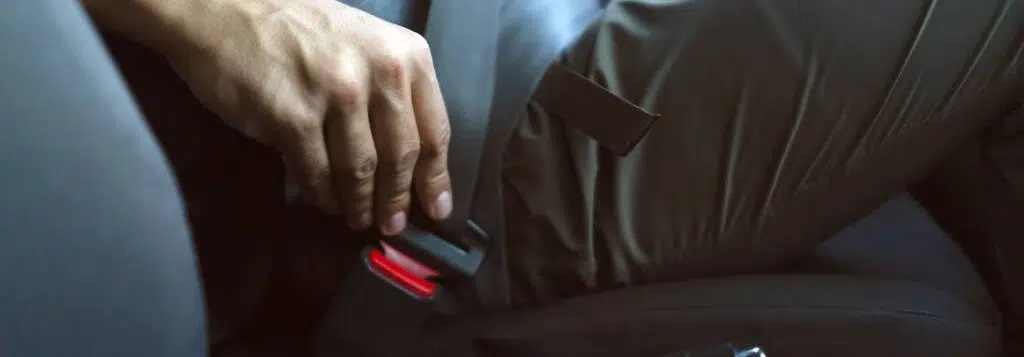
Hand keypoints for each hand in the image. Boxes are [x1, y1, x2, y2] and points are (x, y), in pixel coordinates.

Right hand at [164, 0, 452, 234]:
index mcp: (406, 55)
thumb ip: (394, 91)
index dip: (435, 178)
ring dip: (362, 204)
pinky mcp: (293, 117)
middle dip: (398, 200)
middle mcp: (378, 72)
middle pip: (401, 157)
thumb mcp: (367, 44)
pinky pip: (317, 174)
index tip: (436, 207)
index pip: (434, 131)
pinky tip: (326, 202)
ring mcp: (336, 95)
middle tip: (393, 224)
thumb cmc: (298, 29)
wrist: (226, 8)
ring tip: (360, 219)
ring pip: (361, 171)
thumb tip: (411, 159)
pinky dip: (323, 196)